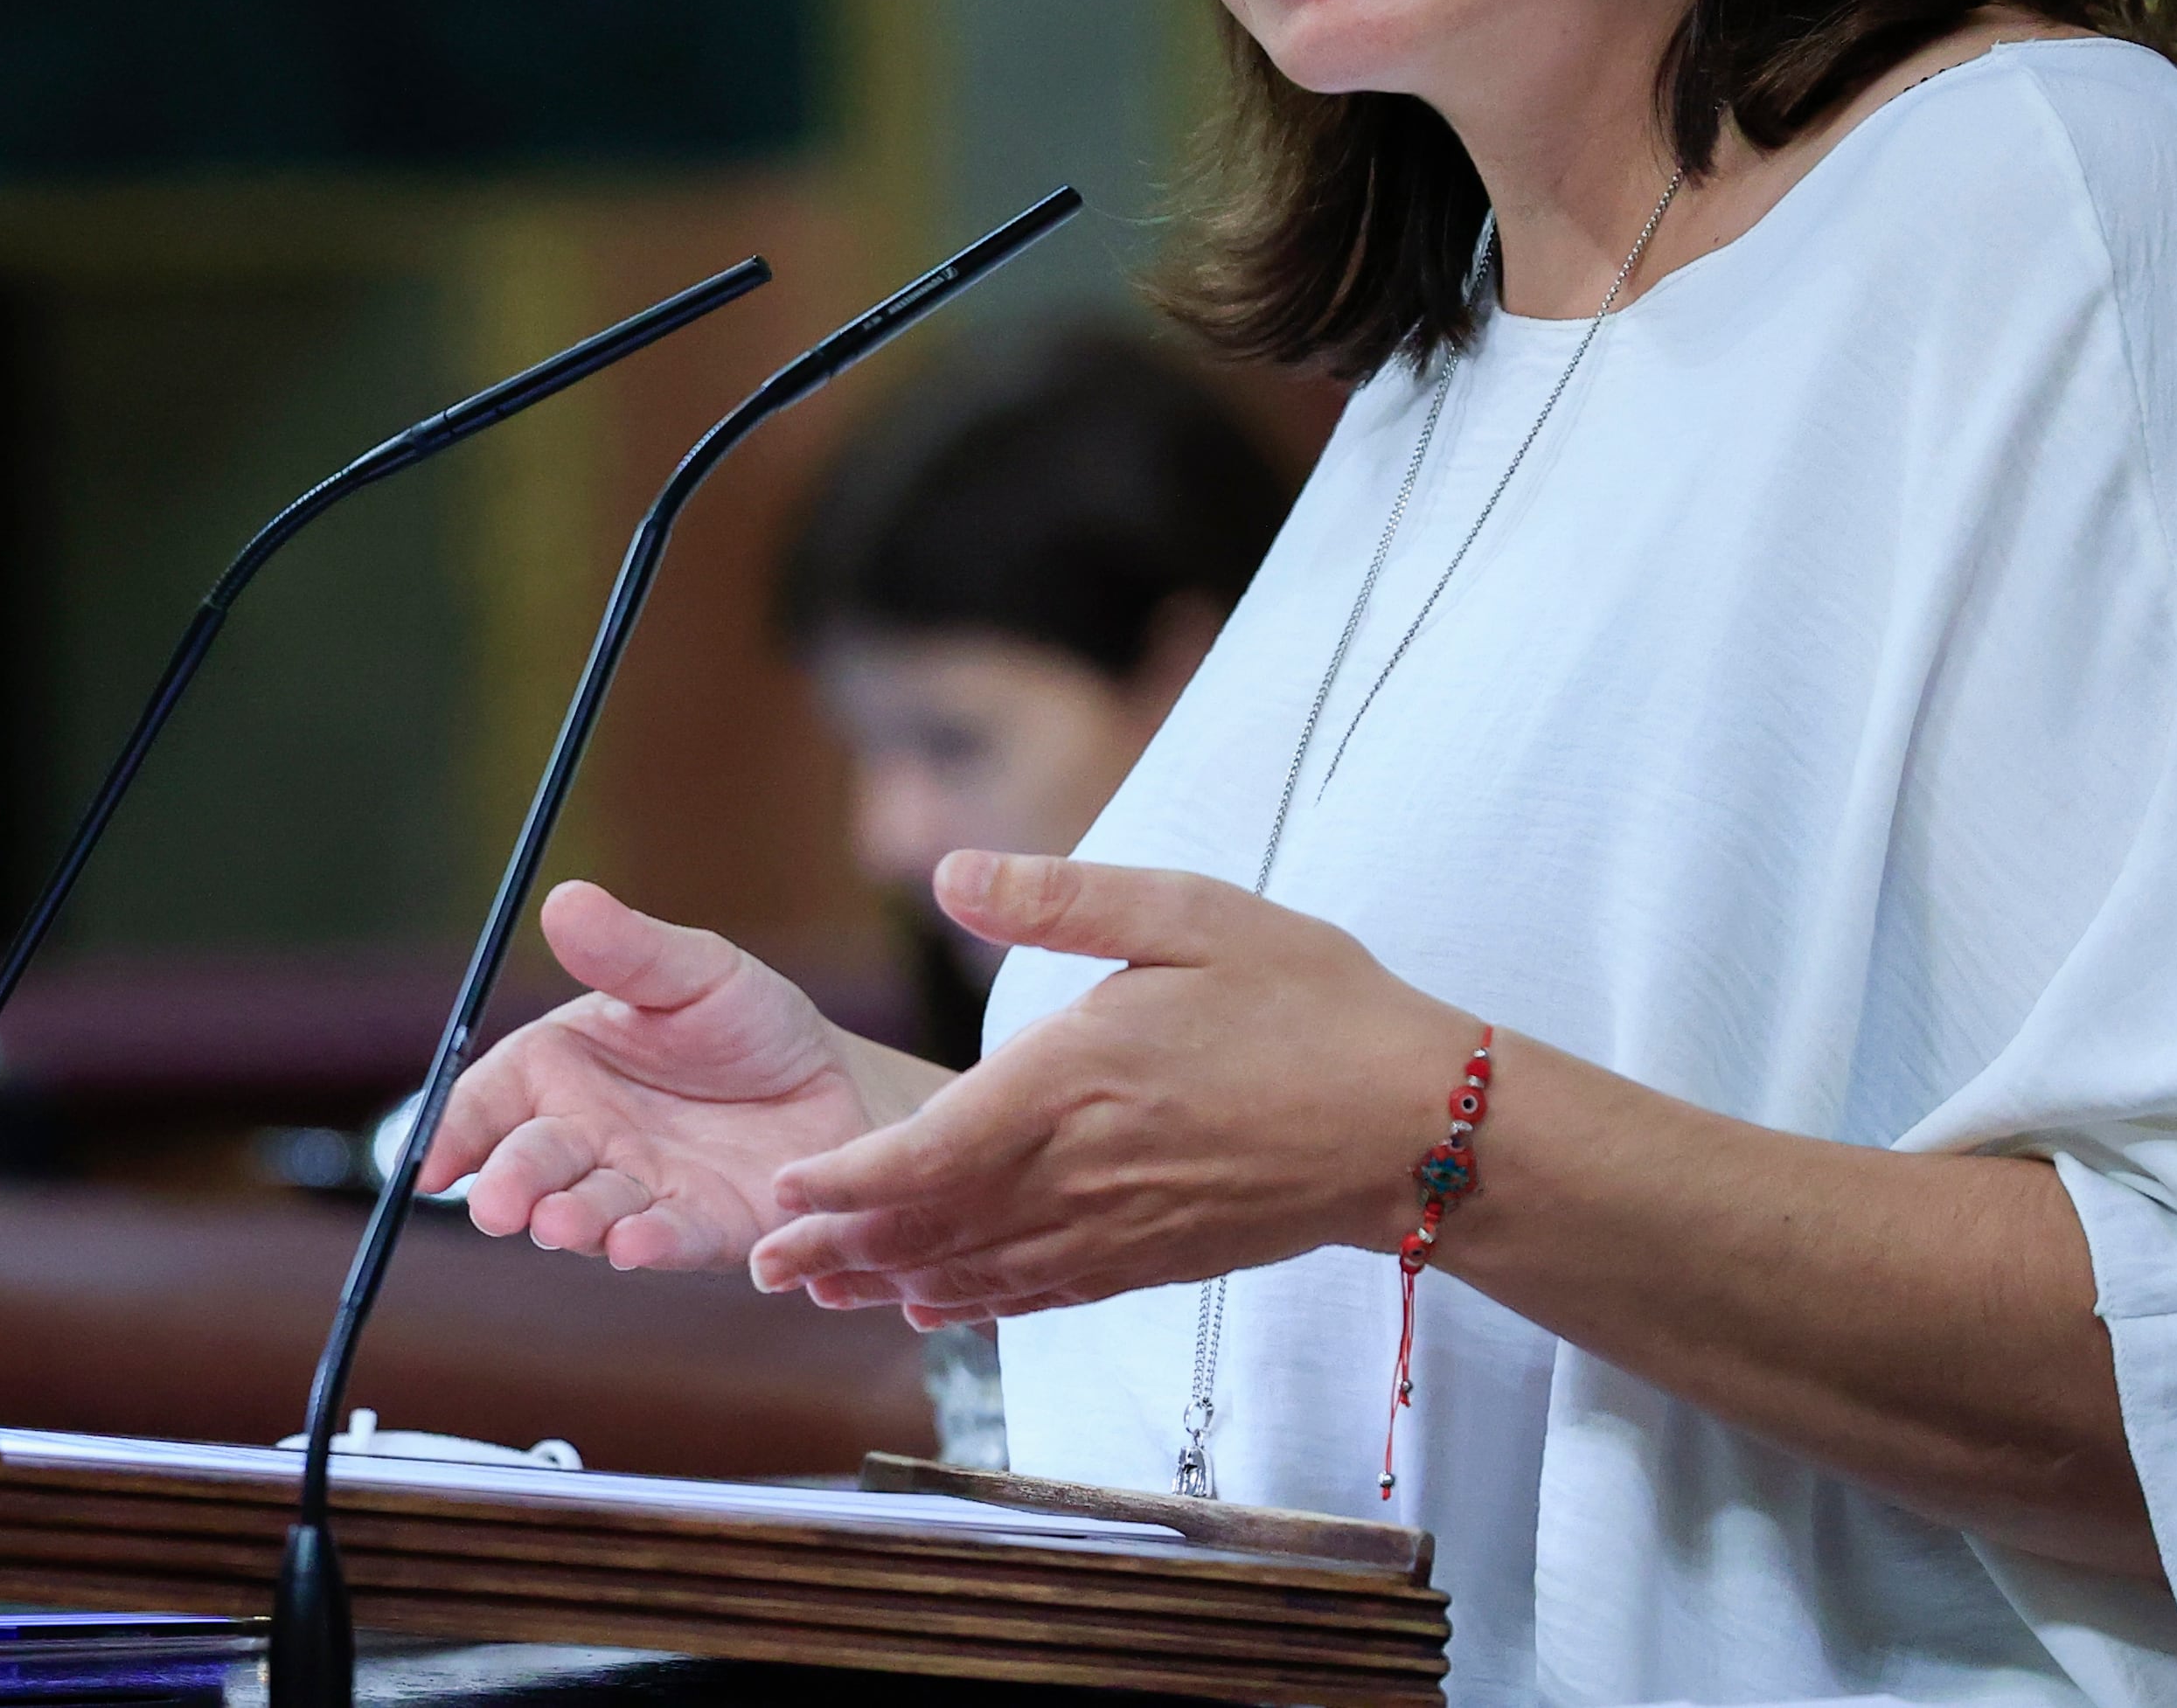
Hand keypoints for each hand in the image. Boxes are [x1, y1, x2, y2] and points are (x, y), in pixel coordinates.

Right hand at [418, 881, 947, 1270]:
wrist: (842, 1086)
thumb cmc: (750, 1022)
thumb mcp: (696, 971)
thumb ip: (629, 950)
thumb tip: (564, 900)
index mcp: (559, 1069)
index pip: (485, 1103)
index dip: (451, 1133)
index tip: (427, 1165)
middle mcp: (585, 1137)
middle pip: (527, 1165)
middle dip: (510, 1186)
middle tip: (499, 1206)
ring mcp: (638, 1190)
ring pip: (587, 1211)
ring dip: (569, 1221)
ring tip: (561, 1224)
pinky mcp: (699, 1231)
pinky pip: (666, 1239)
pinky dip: (647, 1245)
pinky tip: (635, 1243)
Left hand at [745, 851, 1474, 1325]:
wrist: (1417, 1121)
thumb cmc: (1307, 1003)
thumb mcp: (1187, 912)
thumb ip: (1059, 897)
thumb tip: (948, 869)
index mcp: (1076, 1081)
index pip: (933, 1151)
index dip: (850, 1182)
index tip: (784, 1191)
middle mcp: (1084, 1171)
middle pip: (938, 1226)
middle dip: (841, 1249)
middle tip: (759, 1265)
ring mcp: (1121, 1228)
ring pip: (983, 1271)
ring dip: (894, 1284)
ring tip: (820, 1294)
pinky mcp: (1155, 1258)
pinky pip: (1047, 1293)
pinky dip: (981, 1305)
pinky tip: (938, 1307)